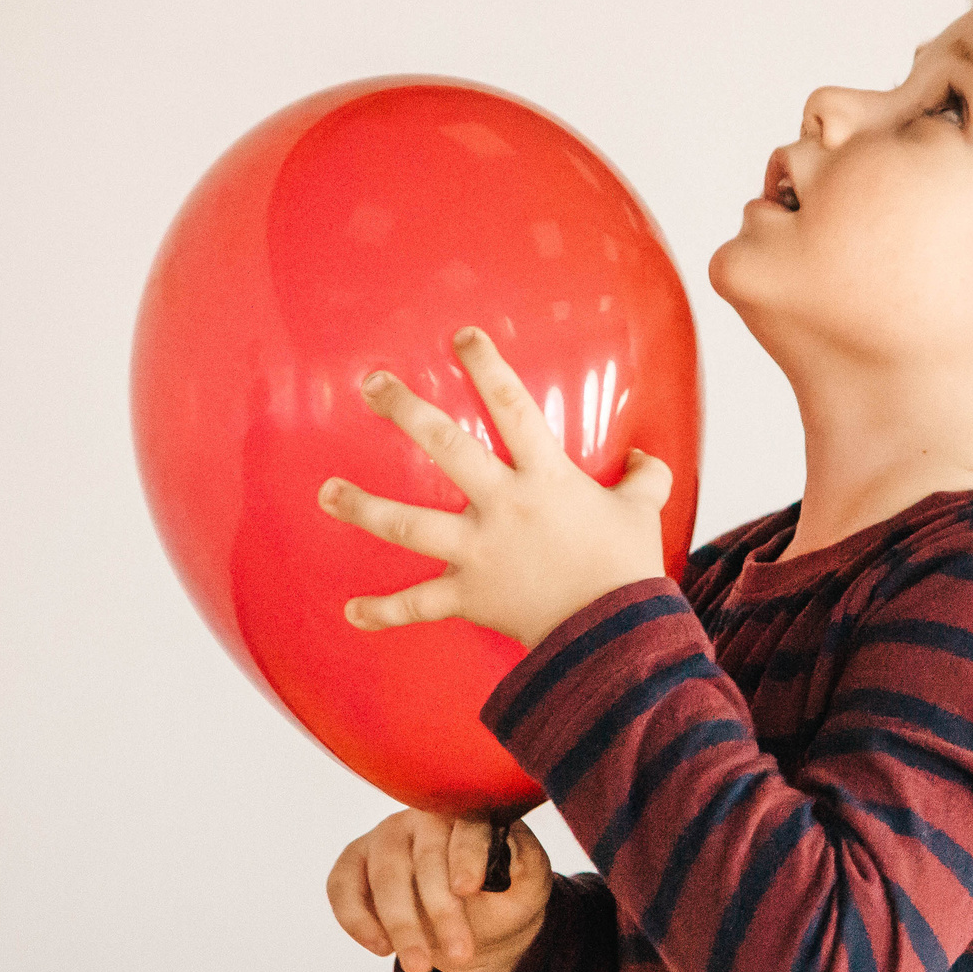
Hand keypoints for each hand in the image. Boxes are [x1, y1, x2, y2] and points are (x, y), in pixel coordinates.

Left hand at [319, 326, 674, 645]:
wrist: (616, 635)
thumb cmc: (628, 569)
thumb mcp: (643, 512)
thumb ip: (645, 478)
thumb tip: (646, 457)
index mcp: (546, 477)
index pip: (513, 405)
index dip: (486, 365)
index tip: (461, 337)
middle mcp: (505, 506)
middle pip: (447, 447)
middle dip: (405, 411)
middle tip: (371, 385)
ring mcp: (480, 551)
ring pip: (409, 525)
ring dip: (364, 507)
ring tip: (327, 490)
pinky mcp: (470, 596)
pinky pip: (418, 605)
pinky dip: (383, 612)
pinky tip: (350, 611)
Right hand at [327, 808, 553, 971]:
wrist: (477, 925)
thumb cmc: (504, 896)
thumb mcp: (529, 885)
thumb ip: (527, 865)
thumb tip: (511, 853)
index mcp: (469, 813)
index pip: (467, 824)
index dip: (466, 855)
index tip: (468, 889)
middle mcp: (423, 817)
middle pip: (423, 857)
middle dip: (440, 911)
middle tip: (460, 955)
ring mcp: (386, 837)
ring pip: (384, 875)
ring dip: (400, 924)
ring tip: (420, 966)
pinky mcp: (356, 862)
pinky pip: (342, 884)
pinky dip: (356, 918)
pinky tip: (381, 948)